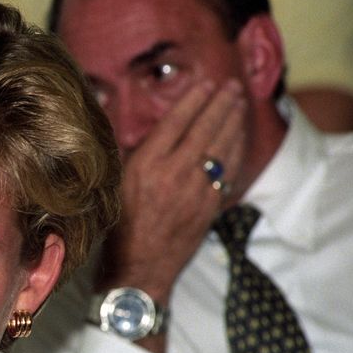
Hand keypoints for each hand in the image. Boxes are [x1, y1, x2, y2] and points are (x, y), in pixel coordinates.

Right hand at [100, 79, 246, 304]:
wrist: (138, 270)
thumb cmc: (118, 229)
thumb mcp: (113, 186)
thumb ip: (129, 155)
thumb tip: (137, 125)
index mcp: (145, 166)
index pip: (176, 122)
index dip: (194, 99)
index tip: (205, 82)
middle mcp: (174, 174)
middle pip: (205, 129)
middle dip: (221, 103)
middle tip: (232, 85)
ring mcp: (196, 191)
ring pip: (223, 147)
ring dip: (234, 121)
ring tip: (240, 102)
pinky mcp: (210, 206)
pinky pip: (230, 170)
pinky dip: (237, 150)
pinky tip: (239, 137)